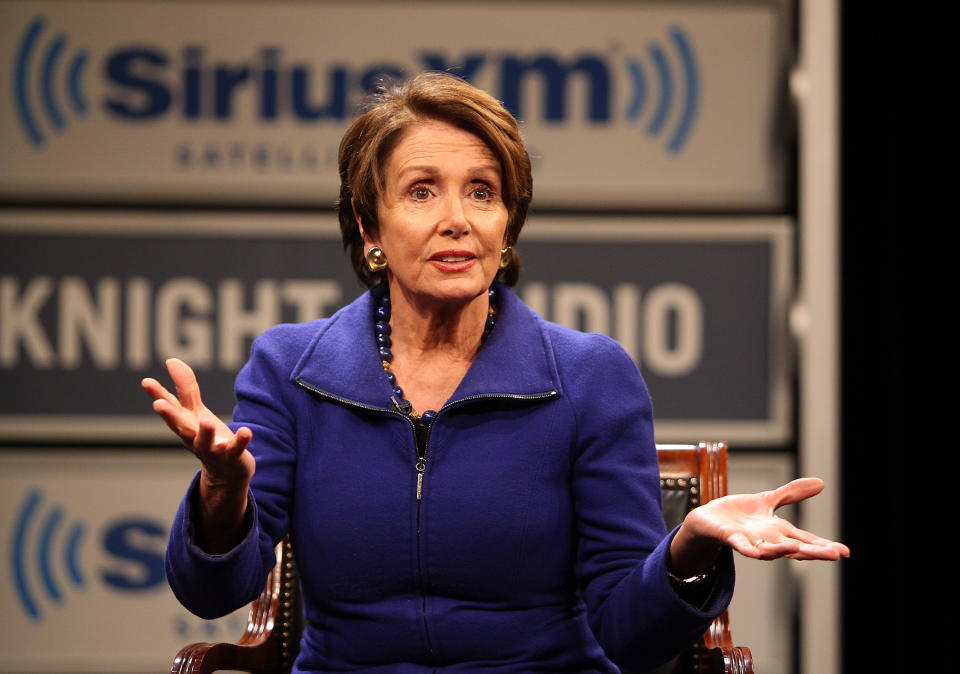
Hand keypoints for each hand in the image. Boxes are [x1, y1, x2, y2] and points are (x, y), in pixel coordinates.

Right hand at [141, 358, 254, 498]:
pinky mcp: (232, 456)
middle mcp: (194, 438)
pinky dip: (240, 441)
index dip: (157, 395)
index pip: (170, 408)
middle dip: (169, 416)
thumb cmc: (209, 437)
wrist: (227, 473)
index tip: (146, 382)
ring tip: (206, 421)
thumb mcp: (196, 412)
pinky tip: (246, 431)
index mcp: (185, 425)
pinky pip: (236, 449)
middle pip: (180, 427)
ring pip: (205, 442)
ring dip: (205, 433)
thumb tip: (171, 361)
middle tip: (159, 404)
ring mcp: (212, 449)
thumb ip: (185, 388)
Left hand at [669, 478, 849, 575]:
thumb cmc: (739, 516)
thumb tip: (821, 483)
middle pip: (794, 548)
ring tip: (799, 550)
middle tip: (835, 555)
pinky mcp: (729, 538)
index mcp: (778, 532)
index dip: (824, 545)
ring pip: (769, 550)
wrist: (707, 522)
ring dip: (782, 551)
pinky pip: (740, 546)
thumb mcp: (768, 501)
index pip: (805, 540)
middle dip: (814, 552)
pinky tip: (755, 553)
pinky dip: (748, 549)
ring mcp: (748, 541)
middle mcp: (767, 540)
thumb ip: (791, 494)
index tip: (845, 552)